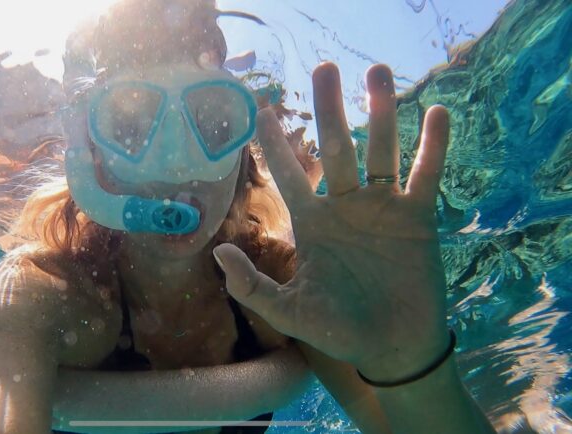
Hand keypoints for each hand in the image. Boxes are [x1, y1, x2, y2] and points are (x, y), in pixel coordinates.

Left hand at [213, 63, 450, 381]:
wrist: (392, 348)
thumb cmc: (338, 331)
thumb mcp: (288, 312)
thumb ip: (252, 287)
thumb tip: (219, 252)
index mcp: (312, 223)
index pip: (289, 174)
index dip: (275, 143)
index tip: (257, 108)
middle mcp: (345, 206)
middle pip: (335, 146)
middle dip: (330, 108)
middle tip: (325, 68)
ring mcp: (382, 208)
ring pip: (381, 149)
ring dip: (382, 111)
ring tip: (380, 70)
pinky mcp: (418, 218)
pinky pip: (425, 174)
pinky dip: (432, 146)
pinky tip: (435, 113)